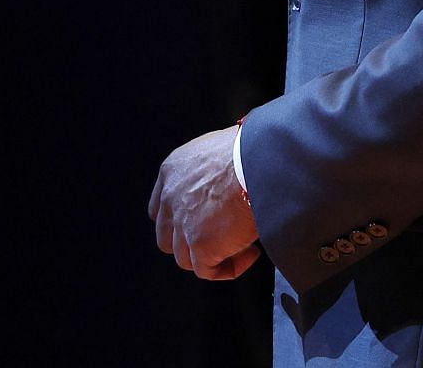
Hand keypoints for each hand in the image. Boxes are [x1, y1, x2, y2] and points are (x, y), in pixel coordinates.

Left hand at [148, 125, 260, 279]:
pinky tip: (251, 253)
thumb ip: (208, 174)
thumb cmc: (252, 151)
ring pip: (186, 258)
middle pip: (168, 238)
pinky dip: (230, 268)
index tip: (202, 224)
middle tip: (222, 237)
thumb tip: (223, 192)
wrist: (262, 160)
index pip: (160, 208)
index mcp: (172, 171)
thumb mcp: (217, 151)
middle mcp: (170, 198)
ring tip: (244, 244)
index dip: (180, 222)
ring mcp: (183, 224)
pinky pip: (208, 271)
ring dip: (214, 256)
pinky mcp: (201, 245)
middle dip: (192, 243)